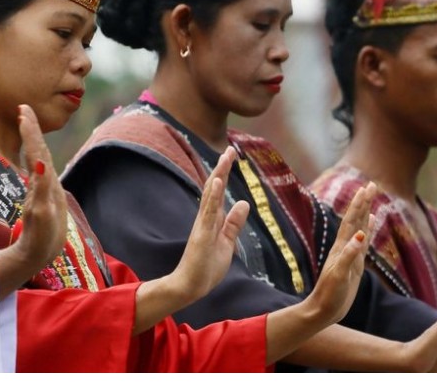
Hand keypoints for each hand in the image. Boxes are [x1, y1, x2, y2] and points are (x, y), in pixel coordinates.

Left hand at [5, 105, 68, 277]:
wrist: (37, 258)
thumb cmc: (39, 232)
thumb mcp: (37, 203)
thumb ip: (38, 184)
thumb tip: (38, 164)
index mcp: (44, 184)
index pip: (38, 152)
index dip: (32, 131)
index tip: (23, 109)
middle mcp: (47, 189)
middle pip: (40, 155)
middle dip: (32, 132)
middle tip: (24, 109)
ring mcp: (46, 201)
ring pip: (41, 168)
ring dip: (35, 146)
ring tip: (27, 125)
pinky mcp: (42, 216)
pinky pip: (41, 194)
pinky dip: (42, 178)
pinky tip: (39, 164)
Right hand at [167, 147, 250, 302]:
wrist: (191, 286)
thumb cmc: (206, 266)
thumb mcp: (227, 243)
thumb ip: (234, 223)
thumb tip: (244, 203)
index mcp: (212, 219)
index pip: (220, 191)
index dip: (225, 173)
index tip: (231, 155)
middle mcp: (206, 217)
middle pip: (214, 188)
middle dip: (222, 168)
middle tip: (229, 149)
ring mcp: (203, 225)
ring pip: (211, 196)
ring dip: (218, 176)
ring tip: (224, 158)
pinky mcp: (202, 234)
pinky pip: (208, 212)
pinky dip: (213, 196)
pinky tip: (217, 182)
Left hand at [302, 183, 375, 325]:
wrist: (322, 310)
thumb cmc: (329, 295)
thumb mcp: (339, 276)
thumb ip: (348, 256)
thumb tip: (360, 236)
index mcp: (341, 248)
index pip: (352, 221)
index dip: (359, 204)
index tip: (367, 188)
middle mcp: (345, 248)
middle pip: (356, 220)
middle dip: (363, 202)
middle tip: (372, 185)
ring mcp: (349, 255)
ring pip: (360, 229)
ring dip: (365, 213)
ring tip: (370, 198)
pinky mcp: (354, 265)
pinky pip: (363, 243)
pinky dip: (368, 231)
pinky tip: (370, 224)